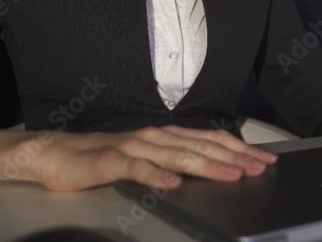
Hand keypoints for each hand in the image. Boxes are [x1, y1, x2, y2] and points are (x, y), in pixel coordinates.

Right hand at [25, 125, 278, 191]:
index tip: (264, 159)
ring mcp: (135, 147)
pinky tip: (174, 185)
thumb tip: (212, 169)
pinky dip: (157, 177)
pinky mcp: (111, 161)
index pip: (211, 140)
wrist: (56, 154)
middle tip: (260, 168)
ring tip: (232, 175)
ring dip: (208, 165)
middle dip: (235, 158)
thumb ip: (175, 162)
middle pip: (202, 147)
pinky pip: (138, 169)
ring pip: (178, 156)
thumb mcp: (148, 160)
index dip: (239, 149)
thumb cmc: (104, 159)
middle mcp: (156, 137)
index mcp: (168, 136)